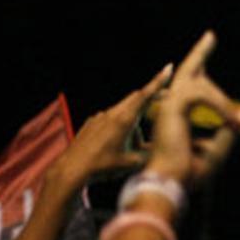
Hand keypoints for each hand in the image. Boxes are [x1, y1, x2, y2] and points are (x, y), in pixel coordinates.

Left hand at [52, 65, 171, 186]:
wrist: (71, 170)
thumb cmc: (102, 167)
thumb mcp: (132, 163)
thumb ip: (150, 154)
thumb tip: (162, 151)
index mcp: (124, 120)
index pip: (145, 96)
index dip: (158, 82)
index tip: (168, 68)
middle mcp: (111, 114)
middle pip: (136, 100)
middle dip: (150, 99)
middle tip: (164, 99)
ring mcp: (99, 117)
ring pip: (123, 113)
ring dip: (132, 123)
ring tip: (128, 148)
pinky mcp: (91, 124)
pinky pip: (110, 121)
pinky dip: (118, 128)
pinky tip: (112, 146)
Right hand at [146, 32, 239, 186]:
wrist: (172, 183)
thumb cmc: (190, 171)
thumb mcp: (218, 148)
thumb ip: (229, 127)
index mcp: (178, 115)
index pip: (190, 86)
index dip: (199, 69)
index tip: (207, 49)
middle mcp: (170, 106)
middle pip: (188, 71)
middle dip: (200, 53)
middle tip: (211, 36)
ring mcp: (169, 104)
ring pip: (199, 83)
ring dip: (222, 101)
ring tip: (231, 120)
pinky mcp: (172, 105)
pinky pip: (203, 94)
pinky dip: (220, 107)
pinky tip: (228, 121)